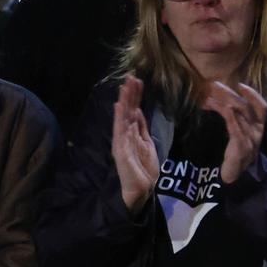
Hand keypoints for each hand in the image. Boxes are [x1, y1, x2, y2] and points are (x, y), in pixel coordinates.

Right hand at [111, 75, 159, 214]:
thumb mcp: (147, 144)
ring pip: (123, 117)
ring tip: (125, 86)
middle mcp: (125, 134)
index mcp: (132, 132)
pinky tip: (119, 107)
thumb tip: (137, 111)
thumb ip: (141, 128)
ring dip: (124, 102)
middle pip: (127, 110)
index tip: (137, 80)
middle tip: (132, 77)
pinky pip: (119, 132)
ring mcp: (122, 141)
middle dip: (130, 94)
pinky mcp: (120, 150)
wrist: (142, 189)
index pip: (133, 110)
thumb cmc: (144, 169)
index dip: (135, 96)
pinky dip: (119, 119)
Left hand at [202, 81, 266, 184]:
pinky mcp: (241, 148)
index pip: (261, 107)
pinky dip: (231, 117)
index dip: (253, 95)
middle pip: (246, 108)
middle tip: (215, 85)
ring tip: (209, 97)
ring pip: (239, 116)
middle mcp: (257, 133)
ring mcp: (250, 140)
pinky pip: (236, 129)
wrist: (234, 177)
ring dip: (223, 104)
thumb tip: (219, 101)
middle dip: (230, 94)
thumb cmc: (235, 154)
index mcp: (258, 128)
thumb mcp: (237, 134)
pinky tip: (225, 109)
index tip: (241, 84)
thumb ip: (234, 119)